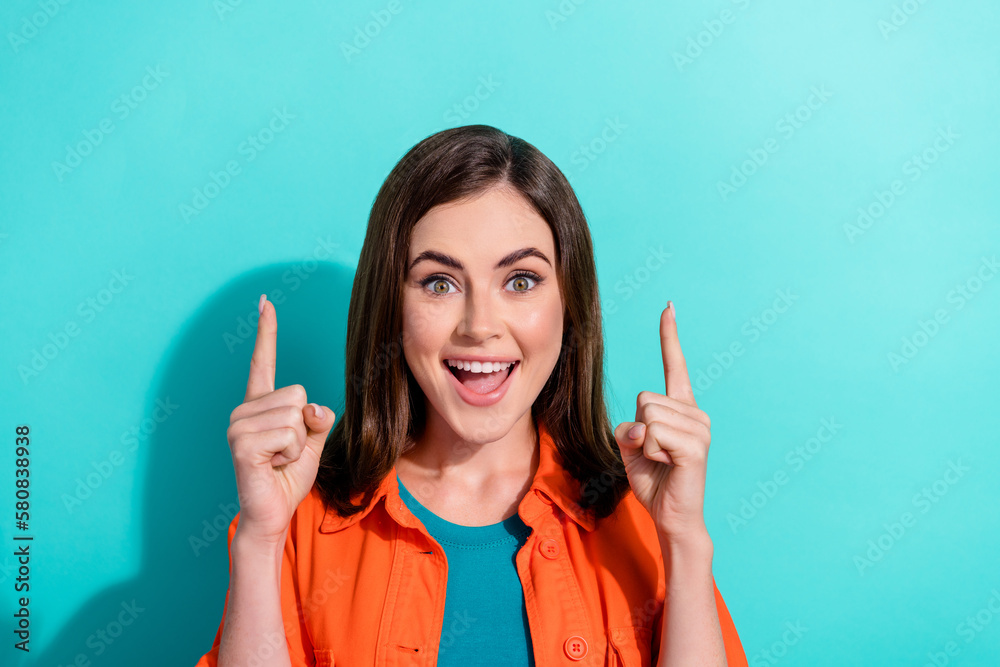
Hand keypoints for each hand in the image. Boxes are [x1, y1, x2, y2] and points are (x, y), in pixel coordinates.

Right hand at [226, 295, 335, 544]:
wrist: (273, 512)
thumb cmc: (290, 476)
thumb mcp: (314, 441)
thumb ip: (318, 417)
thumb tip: (312, 409)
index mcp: (260, 404)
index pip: (263, 361)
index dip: (266, 331)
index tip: (265, 301)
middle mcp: (244, 410)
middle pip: (298, 394)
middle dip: (304, 428)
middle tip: (285, 452)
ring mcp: (238, 426)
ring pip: (296, 416)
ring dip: (298, 445)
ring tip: (278, 461)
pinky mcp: (241, 444)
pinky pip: (288, 435)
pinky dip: (291, 455)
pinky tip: (272, 466)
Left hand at [614, 302, 712, 540]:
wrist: (672, 515)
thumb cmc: (653, 479)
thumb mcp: (631, 446)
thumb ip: (629, 427)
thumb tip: (640, 427)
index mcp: (681, 408)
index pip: (675, 365)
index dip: (669, 336)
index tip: (668, 307)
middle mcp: (695, 413)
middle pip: (645, 398)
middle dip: (637, 428)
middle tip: (653, 454)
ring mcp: (699, 429)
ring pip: (647, 417)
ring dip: (642, 444)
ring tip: (661, 462)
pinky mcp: (696, 447)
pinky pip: (654, 435)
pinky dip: (649, 453)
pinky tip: (666, 467)